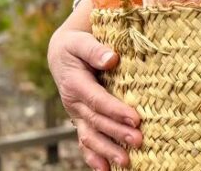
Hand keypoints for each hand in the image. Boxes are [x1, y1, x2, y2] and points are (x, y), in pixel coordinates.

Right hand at [48, 0, 140, 169]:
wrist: (61, 54)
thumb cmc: (76, 46)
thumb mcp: (81, 42)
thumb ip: (95, 50)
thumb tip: (112, 58)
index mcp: (75, 84)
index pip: (98, 100)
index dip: (115, 111)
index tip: (135, 119)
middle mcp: (74, 103)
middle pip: (97, 122)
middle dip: (117, 133)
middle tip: (139, 142)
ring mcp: (77, 114)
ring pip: (90, 136)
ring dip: (107, 151)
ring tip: (126, 162)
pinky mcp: (81, 120)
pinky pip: (85, 141)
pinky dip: (93, 157)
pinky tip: (106, 170)